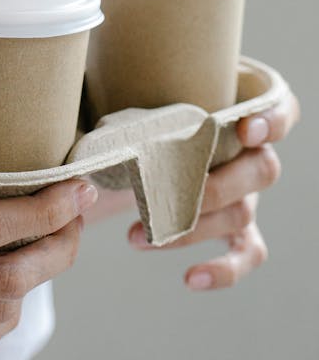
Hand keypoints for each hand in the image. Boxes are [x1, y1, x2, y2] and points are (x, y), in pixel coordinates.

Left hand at [127, 87, 299, 290]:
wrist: (143, 139)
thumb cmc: (146, 105)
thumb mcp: (138, 88)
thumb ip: (125, 81)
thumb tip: (79, 85)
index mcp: (240, 111)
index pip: (281, 110)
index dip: (272, 121)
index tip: (246, 129)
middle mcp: (254, 153)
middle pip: (261, 171)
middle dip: (213, 188)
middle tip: (163, 195)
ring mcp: (248, 192)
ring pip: (242, 214)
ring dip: (191, 229)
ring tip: (137, 236)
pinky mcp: (240, 227)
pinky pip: (247, 253)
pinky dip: (225, 270)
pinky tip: (191, 278)